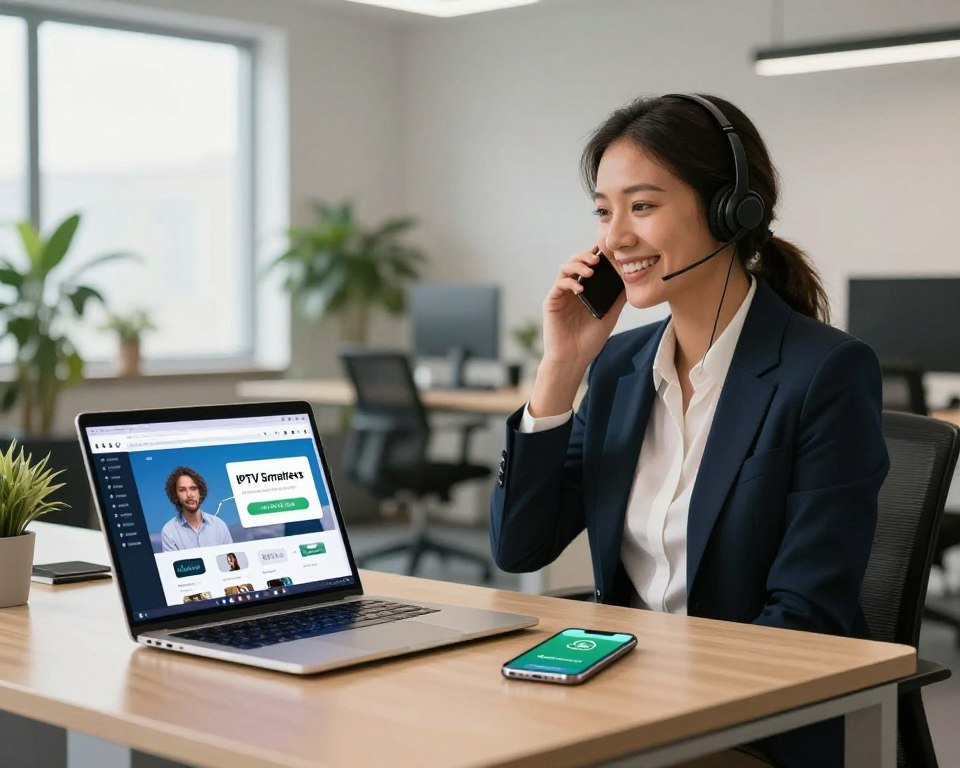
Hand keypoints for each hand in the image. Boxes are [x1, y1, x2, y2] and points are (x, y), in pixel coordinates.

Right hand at [529, 247, 625, 416]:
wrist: (573, 359)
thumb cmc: (590, 340)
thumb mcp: (610, 316)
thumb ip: (617, 298)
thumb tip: (632, 280)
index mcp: (585, 290)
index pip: (589, 265)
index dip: (596, 256)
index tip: (608, 252)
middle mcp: (571, 289)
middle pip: (575, 261)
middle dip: (585, 256)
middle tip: (598, 258)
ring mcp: (560, 295)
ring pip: (564, 268)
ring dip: (577, 265)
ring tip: (590, 270)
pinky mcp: (551, 302)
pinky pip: (559, 284)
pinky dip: (570, 282)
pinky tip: (581, 289)